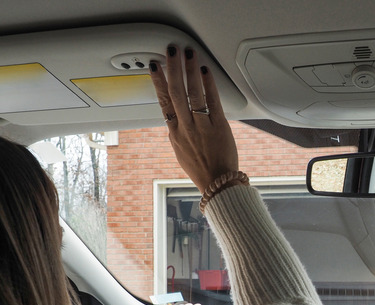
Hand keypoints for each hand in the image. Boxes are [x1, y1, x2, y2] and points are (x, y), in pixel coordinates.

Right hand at [149, 45, 238, 192]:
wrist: (219, 184)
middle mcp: (186, 127)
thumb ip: (178, 133)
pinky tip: (206, 71)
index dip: (158, 82)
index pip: (163, 102)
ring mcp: (202, 126)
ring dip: (190, 70)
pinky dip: (209, 85)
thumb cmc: (202, 169)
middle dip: (173, 68)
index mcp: (175, 133)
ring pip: (193, 93)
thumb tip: (175, 121)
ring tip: (188, 54)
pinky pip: (213, 101)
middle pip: (176, 92)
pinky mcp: (220, 126)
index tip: (155, 67)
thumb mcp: (181, 152)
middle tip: (171, 51)